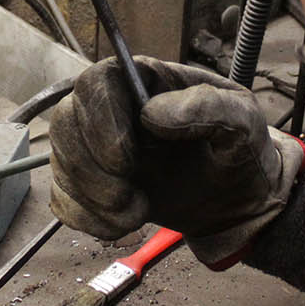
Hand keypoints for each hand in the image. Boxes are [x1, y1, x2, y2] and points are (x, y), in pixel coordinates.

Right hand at [48, 56, 304, 266]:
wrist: (237, 201)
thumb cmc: (240, 151)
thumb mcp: (243, 122)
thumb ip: (208, 107)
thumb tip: (153, 114)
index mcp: (146, 81)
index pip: (98, 81)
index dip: (100, 118)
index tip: (125, 159)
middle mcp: (113, 109)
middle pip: (66, 121)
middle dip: (91, 168)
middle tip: (129, 197)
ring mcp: (97, 147)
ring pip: (61, 160)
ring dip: (91, 196)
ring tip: (136, 214)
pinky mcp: (91, 183)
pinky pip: (62, 197)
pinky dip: (85, 218)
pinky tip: (121, 225)